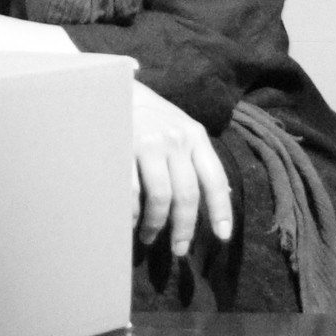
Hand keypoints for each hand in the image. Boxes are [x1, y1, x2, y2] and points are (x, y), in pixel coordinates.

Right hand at [131, 83, 232, 259]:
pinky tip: (129, 222)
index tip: (222, 236)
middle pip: (188, 194)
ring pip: (161, 197)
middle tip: (179, 249)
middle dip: (184, 228)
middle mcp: (177, 140)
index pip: (215, 178)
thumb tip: (221, 195)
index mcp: (196, 136)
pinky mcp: (124, 148)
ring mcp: (150, 144)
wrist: (113, 86)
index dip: (220, 210)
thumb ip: (197, 158)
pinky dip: (132, 213)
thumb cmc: (151, 114)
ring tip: (149, 237)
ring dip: (157, 224)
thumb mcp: (182, 128)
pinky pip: (132, 192)